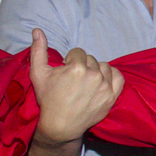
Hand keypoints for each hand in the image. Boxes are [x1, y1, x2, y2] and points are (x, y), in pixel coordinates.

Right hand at [29, 28, 123, 145]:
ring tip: (86, 81)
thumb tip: (37, 30)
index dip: (70, 61)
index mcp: (76, 67)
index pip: (78, 53)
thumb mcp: (38, 74)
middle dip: (82, 66)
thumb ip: (38, 50)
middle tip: (74, 79)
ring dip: (96, 70)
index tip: (66, 72)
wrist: (61, 125)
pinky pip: (118, 77)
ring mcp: (104, 86)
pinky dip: (112, 76)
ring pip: (104, 66)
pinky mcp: (112, 96)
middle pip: (90, 59)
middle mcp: (93, 75)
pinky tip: (102, 80)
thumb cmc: (48, 99)